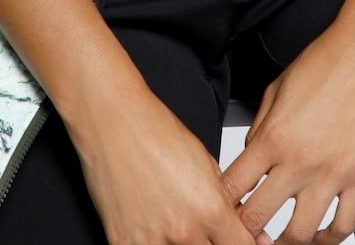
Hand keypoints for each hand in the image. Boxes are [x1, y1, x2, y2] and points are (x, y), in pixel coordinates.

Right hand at [70, 81, 272, 244]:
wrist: (113, 121)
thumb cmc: (156, 132)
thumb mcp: (205, 163)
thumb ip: (221, 200)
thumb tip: (234, 222)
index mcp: (210, 209)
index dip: (242, 243)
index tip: (238, 240)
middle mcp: (184, 231)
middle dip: (211, 242)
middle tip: (202, 228)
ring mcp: (152, 242)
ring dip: (180, 243)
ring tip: (170, 217)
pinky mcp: (122, 243)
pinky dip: (151, 242)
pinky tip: (149, 223)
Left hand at [219, 21, 354, 242]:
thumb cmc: (324, 62)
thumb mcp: (276, 89)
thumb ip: (260, 127)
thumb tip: (252, 155)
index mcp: (274, 136)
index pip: (233, 187)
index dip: (222, 204)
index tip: (221, 210)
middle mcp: (300, 160)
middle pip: (258, 218)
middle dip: (244, 233)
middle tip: (243, 235)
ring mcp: (332, 173)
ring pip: (300, 234)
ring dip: (284, 243)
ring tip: (278, 241)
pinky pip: (344, 225)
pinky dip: (329, 239)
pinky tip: (319, 235)